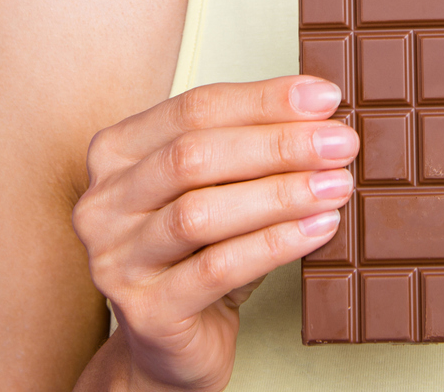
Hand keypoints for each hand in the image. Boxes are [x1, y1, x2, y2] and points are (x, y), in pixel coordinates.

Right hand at [72, 76, 357, 390]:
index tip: (325, 98)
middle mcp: (103, 203)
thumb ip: (250, 149)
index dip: (264, 99)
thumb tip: (323, 115)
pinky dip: (275, 244)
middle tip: (340, 143)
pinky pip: (217, 269)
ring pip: (201, 212)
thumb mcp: (219, 190)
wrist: (174, 344)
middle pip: (194, 156)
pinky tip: (318, 228)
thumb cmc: (199, 253)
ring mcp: (116, 260)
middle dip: (278, 144)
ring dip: (280, 194)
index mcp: (116, 154)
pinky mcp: (145, 311)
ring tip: (336, 185)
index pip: (194, 108)